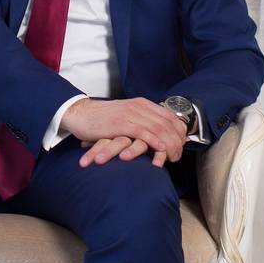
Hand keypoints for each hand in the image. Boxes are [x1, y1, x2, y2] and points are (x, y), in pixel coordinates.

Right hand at [62, 97, 187, 167]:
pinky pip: (143, 133)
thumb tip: (158, 134)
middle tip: (178, 156)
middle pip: (167, 124)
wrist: (80, 114)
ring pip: (158, 129)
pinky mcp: (121, 123)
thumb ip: (141, 122)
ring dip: (169, 145)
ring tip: (172, 158)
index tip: (182, 145)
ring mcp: (130, 114)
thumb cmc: (102, 119)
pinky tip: (161, 150)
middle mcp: (139, 106)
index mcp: (142, 104)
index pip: (170, 116)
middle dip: (177, 142)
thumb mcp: (126, 116)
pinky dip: (154, 141)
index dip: (180, 132)